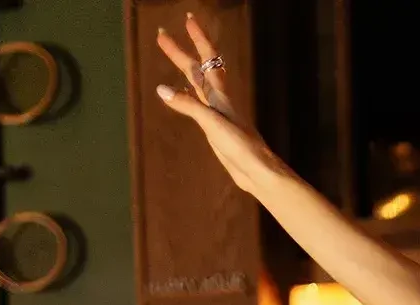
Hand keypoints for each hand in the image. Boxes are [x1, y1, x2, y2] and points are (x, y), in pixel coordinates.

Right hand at [155, 14, 274, 194]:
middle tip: (163, 35)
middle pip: (198, 69)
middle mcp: (219, 101)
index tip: (187, 18)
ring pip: (200, 85)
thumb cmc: (240, 145)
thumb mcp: (212, 123)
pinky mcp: (217, 131)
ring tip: (176, 58)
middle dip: (181, 51)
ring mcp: (218, 115)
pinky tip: (184, 99)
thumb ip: (188, 105)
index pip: (207, 58)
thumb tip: (161, 89)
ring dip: (188, 70)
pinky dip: (189, 96)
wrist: (258, 171)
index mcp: (220, 95)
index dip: (198, 37)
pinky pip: (199, 106)